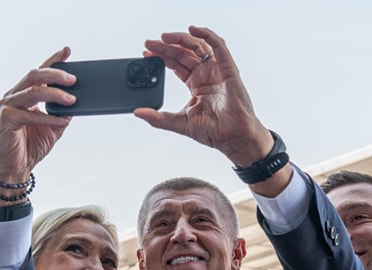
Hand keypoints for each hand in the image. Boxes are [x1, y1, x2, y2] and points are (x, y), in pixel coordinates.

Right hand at [0, 48, 77, 190]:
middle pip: (36, 76)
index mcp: (25, 94)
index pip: (40, 72)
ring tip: (72, 100)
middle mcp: (15, 96)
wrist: (15, 169)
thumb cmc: (30, 147)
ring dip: (55, 94)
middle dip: (56, 74)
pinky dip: (48, 118)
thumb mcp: (53, 128)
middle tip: (74, 79)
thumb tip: (77, 103)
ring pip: (33, 92)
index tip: (67, 51)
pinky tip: (61, 122)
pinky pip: (30, 115)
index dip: (53, 60)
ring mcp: (8, 106)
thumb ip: (62, 114)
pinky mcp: (6, 119)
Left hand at [135, 26, 271, 167]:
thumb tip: (138, 112)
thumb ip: (158, 118)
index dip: (161, 57)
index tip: (146, 53)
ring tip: (164, 37)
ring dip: (181, 39)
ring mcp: (217, 70)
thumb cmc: (214, 132)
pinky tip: (192, 29)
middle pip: (183, 53)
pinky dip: (206, 34)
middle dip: (166, 47)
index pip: (176, 65)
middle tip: (150, 43)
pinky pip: (218, 46)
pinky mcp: (228, 69)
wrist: (232, 138)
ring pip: (197, 46)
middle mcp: (206, 75)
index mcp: (196, 85)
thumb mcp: (179, 123)